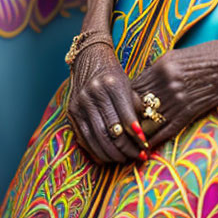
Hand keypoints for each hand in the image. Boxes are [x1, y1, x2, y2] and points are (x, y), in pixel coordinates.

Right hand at [67, 41, 147, 163]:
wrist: (89, 59)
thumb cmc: (113, 74)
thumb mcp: (127, 84)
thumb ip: (134, 105)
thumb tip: (145, 132)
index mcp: (112, 84)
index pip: (125, 117)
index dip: (136, 135)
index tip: (145, 146)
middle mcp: (94, 93)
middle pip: (111, 130)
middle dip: (126, 148)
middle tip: (138, 156)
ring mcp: (81, 103)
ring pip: (97, 137)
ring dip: (112, 153)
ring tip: (125, 159)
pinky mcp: (72, 111)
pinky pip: (84, 137)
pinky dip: (96, 151)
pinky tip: (107, 157)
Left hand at [131, 31, 217, 149]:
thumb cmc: (213, 55)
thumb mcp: (181, 57)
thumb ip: (162, 71)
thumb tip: (145, 86)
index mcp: (162, 63)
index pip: (132, 86)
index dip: (125, 100)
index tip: (122, 110)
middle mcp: (166, 79)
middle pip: (135, 103)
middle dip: (127, 118)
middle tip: (122, 130)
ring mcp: (178, 96)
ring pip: (147, 119)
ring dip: (138, 133)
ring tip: (129, 144)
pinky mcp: (190, 110)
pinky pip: (165, 129)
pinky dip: (153, 141)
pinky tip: (145, 149)